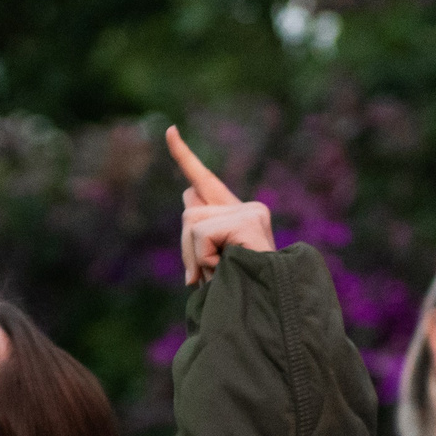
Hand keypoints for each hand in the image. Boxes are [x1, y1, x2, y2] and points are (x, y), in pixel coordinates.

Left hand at [166, 125, 274, 284]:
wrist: (267, 305)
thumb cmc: (238, 290)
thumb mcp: (210, 263)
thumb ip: (197, 239)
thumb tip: (189, 206)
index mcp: (235, 214)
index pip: (202, 180)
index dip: (183, 156)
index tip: (168, 130)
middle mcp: (245, 207)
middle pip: (188, 210)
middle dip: (186, 246)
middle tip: (202, 275)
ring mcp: (249, 212)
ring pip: (191, 221)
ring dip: (194, 256)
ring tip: (221, 272)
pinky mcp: (247, 220)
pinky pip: (201, 234)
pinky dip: (203, 258)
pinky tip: (226, 267)